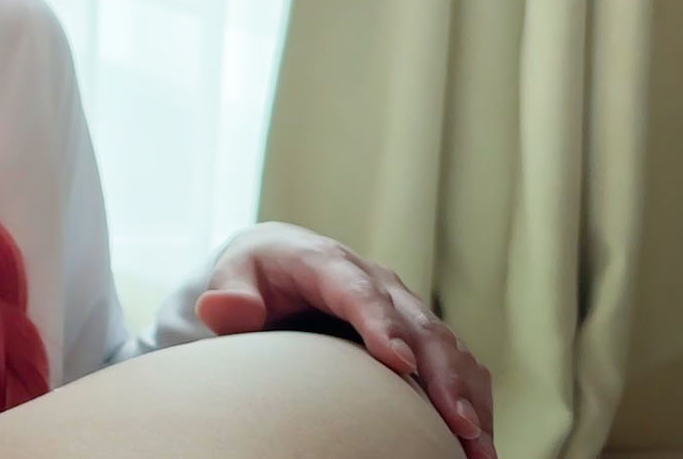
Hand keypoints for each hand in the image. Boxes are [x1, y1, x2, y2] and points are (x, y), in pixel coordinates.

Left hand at [195, 222, 496, 458]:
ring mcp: (405, 309)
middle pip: (420, 326)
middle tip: (460, 424)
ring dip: (468, 396)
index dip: (381, 324)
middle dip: (443, 375)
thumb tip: (222, 310)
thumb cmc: (257, 273)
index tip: (400, 361)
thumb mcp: (236, 274)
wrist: (283, 261)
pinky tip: (479, 442)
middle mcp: (379, 284)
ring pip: (448, 349)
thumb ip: (229, 293)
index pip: (358, 292)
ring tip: (479, 447)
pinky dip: (473, 399)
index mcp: (329, 264)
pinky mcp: (419, 333)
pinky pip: (456, 364)